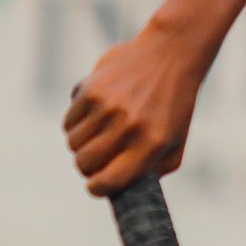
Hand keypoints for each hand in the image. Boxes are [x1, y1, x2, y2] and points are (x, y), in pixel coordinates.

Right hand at [64, 23, 207, 195]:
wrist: (170, 54)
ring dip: (80, 145)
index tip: (96, 185)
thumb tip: (126, 191)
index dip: (97, 188)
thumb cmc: (174, 104)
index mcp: (151, 144)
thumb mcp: (176, 142)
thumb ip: (155, 172)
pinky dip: (75, 125)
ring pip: (73, 143)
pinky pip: (69, 121)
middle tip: (96, 159)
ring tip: (96, 135)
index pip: (108, 181)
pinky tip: (90, 118)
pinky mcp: (92, 90)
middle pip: (85, 163)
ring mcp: (108, 107)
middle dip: (87, 167)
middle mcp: (128, 127)